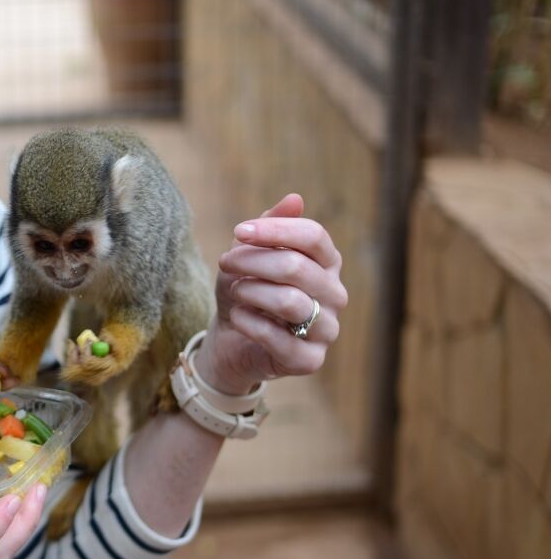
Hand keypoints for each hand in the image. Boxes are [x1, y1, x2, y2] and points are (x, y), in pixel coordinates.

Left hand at [194, 193, 347, 393]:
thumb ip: (270, 226)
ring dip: (251, 291)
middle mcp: (334, 295)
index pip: (314, 237)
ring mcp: (326, 329)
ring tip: (234, 290)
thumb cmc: (245, 289)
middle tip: (225, 262)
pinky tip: (237, 316)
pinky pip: (279, 339)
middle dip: (253, 261)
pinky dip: (249, 323)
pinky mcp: (310, 360)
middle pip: (297, 267)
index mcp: (327, 264)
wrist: (230, 338)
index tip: (240, 231)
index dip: (275, 230)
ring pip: (290, 302)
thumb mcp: (249, 253)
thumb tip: (294, 199)